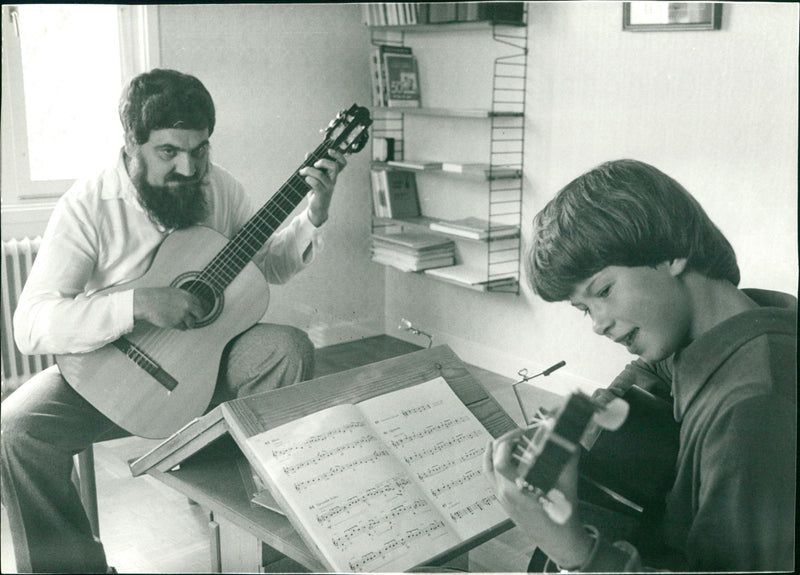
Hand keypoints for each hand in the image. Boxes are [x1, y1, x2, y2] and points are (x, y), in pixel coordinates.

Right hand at [133, 287, 205, 329]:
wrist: (146, 302)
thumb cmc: (157, 297)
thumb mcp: (174, 292)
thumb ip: (184, 298)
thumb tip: (192, 305)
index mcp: (187, 296)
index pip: (200, 304)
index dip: (197, 309)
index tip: (195, 312)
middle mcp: (187, 305)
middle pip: (200, 314)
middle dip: (197, 317)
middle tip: (193, 319)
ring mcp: (182, 314)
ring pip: (192, 323)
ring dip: (188, 324)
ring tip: (180, 321)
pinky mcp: (176, 323)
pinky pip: (182, 328)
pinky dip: (179, 327)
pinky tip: (174, 323)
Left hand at [300, 149, 346, 226]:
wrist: (316, 207)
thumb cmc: (316, 190)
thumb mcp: (314, 175)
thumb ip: (312, 164)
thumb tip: (308, 154)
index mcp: (333, 174)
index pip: (342, 163)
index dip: (338, 155)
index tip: (329, 151)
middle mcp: (333, 180)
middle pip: (334, 167)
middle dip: (323, 161)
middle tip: (315, 164)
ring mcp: (328, 187)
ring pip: (320, 175)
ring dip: (309, 170)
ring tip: (302, 171)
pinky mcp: (322, 194)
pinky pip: (315, 184)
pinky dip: (308, 179)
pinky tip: (305, 180)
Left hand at [483, 429, 593, 567]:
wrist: (560, 541)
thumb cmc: (563, 517)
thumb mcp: (568, 484)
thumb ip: (567, 458)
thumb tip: (568, 438)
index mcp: (517, 489)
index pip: (500, 458)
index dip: (509, 440)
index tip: (522, 432)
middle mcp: (505, 493)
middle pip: (492, 459)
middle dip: (505, 441)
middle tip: (519, 434)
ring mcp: (502, 498)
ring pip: (488, 468)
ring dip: (496, 451)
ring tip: (510, 440)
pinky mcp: (504, 501)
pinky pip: (492, 477)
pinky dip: (494, 463)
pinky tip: (503, 456)